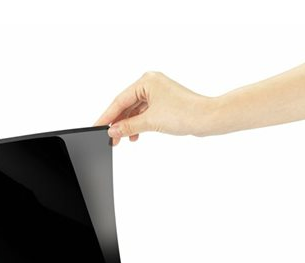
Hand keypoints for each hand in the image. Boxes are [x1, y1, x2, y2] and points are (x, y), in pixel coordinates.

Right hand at [94, 72, 212, 144]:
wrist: (207, 118)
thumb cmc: (185, 113)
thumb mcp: (150, 121)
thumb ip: (128, 126)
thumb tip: (113, 130)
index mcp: (146, 81)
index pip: (120, 100)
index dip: (107, 116)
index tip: (97, 127)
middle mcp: (151, 83)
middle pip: (126, 105)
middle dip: (118, 123)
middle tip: (109, 138)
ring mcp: (158, 93)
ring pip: (135, 110)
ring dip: (129, 125)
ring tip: (121, 139)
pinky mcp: (164, 103)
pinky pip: (145, 113)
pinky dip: (139, 124)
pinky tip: (135, 135)